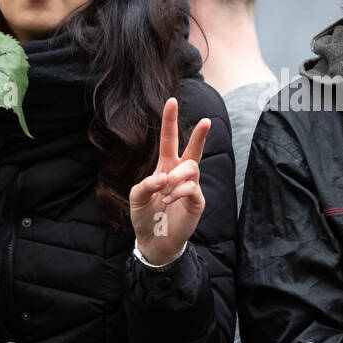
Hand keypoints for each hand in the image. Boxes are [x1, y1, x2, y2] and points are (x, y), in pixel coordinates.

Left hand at [129, 97, 209, 265]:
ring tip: (165, 191)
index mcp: (165, 167)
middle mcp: (180, 174)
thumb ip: (146, 183)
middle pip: (193, 149)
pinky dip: (178, 191)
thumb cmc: (145, 216)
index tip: (171, 101)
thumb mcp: (136, 197)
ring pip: (191, 168)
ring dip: (176, 177)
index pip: (170, 140)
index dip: (170, 121)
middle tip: (206, 121)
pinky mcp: (197, 201)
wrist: (154, 241)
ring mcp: (190, 187)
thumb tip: (164, 177)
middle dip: (199, 135)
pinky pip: (192, 187)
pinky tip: (168, 200)